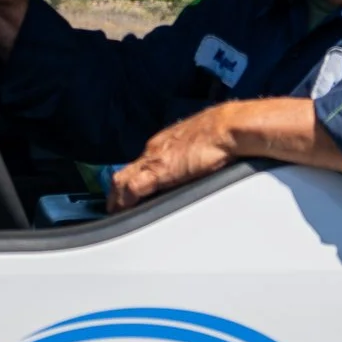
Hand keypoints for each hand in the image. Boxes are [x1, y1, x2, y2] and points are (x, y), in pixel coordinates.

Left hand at [108, 107, 241, 210]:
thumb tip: (190, 170)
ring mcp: (154, 160)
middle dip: (117, 191)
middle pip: (126, 172)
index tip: (127, 194)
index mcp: (163, 144)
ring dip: (117, 199)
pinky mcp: (159, 171)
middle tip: (114, 207)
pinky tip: (123, 213)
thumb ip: (188, 158)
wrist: (227, 127)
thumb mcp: (198, 145)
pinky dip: (125, 202)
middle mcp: (154, 151)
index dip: (130, 181)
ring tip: (115, 214)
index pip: (138, 164)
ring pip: (123, 180)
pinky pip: (132, 188)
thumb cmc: (221, 134)